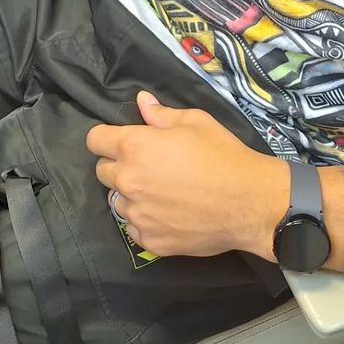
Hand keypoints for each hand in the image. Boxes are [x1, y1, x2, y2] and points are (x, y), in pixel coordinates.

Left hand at [85, 91, 286, 259]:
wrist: (248, 201)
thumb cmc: (222, 154)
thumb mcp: (194, 121)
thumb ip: (160, 114)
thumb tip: (141, 101)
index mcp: (134, 147)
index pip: (94, 140)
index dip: (106, 137)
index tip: (120, 140)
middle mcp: (128, 181)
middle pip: (102, 171)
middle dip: (119, 164)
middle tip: (147, 164)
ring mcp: (138, 215)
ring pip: (117, 201)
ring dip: (130, 194)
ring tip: (159, 191)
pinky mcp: (150, 241)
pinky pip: (133, 228)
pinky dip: (144, 220)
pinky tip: (166, 213)